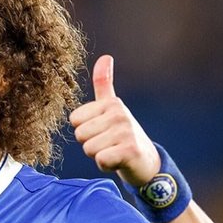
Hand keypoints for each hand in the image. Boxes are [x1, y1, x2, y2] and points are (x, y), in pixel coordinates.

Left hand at [69, 55, 160, 186]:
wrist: (147, 162)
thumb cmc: (123, 135)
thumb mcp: (112, 108)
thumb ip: (104, 83)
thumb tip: (105, 56)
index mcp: (111, 103)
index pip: (74, 120)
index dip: (85, 131)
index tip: (102, 132)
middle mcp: (119, 113)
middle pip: (80, 135)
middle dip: (91, 145)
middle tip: (109, 144)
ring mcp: (126, 131)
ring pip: (89, 149)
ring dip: (99, 156)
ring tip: (114, 152)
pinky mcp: (130, 150)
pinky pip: (100, 160)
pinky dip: (107, 166)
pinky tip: (119, 162)